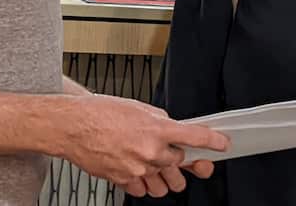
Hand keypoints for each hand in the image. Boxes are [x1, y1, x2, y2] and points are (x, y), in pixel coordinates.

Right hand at [57, 94, 227, 190]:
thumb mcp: (137, 107)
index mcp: (157, 128)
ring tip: (150, 163)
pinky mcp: (125, 180)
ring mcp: (138, 168)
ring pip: (165, 184)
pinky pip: (143, 189)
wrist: (72, 126)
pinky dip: (142, 181)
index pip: (195, 137)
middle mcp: (151, 150)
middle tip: (165, 150)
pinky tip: (134, 167)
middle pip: (180, 163)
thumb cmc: (100, 112)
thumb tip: (172, 129)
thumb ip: (159, 120)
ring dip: (163, 175)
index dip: (214, 142)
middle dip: (176, 158)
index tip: (223, 144)